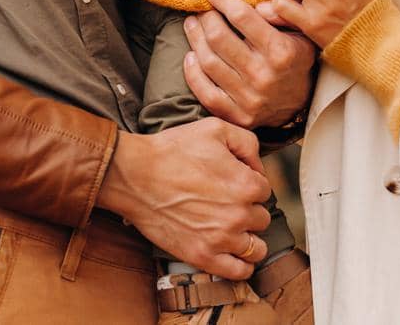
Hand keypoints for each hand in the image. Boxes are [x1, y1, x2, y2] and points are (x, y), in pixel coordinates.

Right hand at [95, 119, 270, 278]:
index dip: (248, 182)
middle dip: (248, 209)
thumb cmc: (172, 150)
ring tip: (231, 228)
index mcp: (246, 184)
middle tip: (226, 201)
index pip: (265, 189)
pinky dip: (241, 265)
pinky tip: (231, 252)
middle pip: (261, 218)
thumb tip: (259, 167)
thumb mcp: (214, 128)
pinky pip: (240, 271)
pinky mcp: (203, 256)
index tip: (231, 181)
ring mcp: (221, 239)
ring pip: (256, 247)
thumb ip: (247, 142)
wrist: (134, 175)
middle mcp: (239, 214)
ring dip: (248, 237)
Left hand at [182, 0, 316, 128]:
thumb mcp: (300, 35)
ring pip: (208, 62)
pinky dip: (192, 72)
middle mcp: (263, 75)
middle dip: (205, 17)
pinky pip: (205, 92)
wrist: (299, 105)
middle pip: (219, 38)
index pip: (242, 17)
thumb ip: (281, 15)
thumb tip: (258, 2)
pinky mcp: (236, 115)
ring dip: (194, 38)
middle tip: (201, 9)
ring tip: (191, 24)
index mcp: (280, 51)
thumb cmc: (294, 61)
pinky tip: (190, 55)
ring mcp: (249, 98)